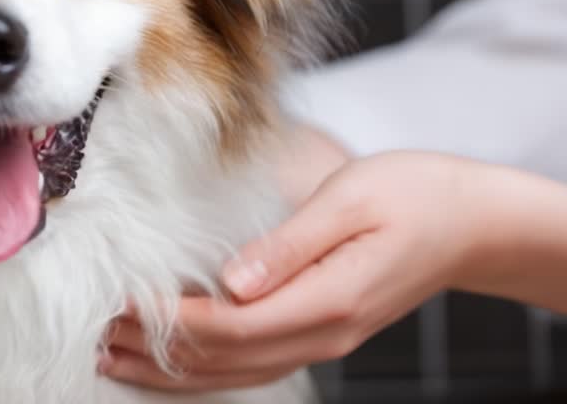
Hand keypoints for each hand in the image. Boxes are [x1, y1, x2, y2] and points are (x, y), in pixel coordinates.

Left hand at [100, 151, 483, 391]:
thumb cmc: (413, 196)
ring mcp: (323, 340)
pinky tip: (172, 362)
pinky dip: (205, 368)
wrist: (470, 223)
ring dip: (171, 368)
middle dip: (156, 349)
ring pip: (235, 372)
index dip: (169, 318)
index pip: (229, 325)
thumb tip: (229, 279)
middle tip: (99, 331)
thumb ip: (288, 243)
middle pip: (224, 358)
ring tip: (114, 355)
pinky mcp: (320, 333)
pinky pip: (254, 365)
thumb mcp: (349, 201)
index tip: (121, 300)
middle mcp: (323, 332)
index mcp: (327, 299)